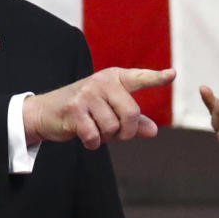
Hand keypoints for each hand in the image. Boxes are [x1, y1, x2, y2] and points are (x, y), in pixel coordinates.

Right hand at [23, 67, 175, 149]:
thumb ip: (133, 121)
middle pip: (132, 114)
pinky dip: (93, 143)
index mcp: (114, 79)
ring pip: (114, 127)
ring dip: (107, 137)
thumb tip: (154, 131)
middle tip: (116, 133)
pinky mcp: (75, 109)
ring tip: (95, 129)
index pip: (139, 78)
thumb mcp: (109, 111)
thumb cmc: (84, 111)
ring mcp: (88, 94)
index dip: (157, 78)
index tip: (172, 74)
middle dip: (127, 132)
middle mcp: (102, 82)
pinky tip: (86, 136)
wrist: (45, 112)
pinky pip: (95, 136)